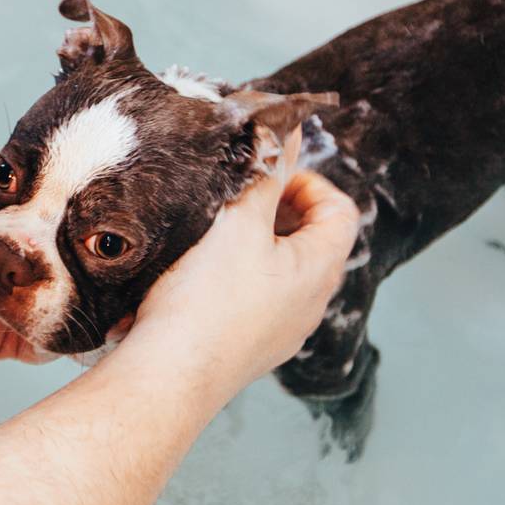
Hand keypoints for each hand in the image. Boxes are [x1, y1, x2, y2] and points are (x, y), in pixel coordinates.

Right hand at [109, 129, 360, 401]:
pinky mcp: (245, 350)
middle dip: (274, 211)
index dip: (306, 182)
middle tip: (234, 199)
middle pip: (309, 240)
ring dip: (248, 245)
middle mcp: (309, 307)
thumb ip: (265, 171)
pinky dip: (228, 279)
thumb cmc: (205, 304)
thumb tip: (285, 122)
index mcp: (320, 272)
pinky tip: (190, 277)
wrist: (165, 381)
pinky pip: (249, 302)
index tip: (264, 177)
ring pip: (276, 271)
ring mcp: (279, 333)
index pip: (339, 211)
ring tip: (208, 235)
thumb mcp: (239, 223)